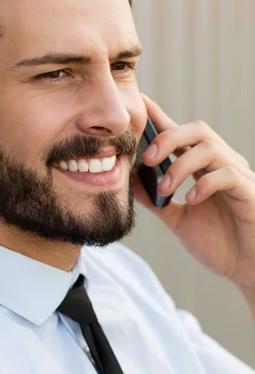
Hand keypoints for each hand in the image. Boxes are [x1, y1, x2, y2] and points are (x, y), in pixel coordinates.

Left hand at [134, 94, 254, 293]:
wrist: (245, 269)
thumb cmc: (218, 243)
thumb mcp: (177, 219)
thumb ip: (156, 200)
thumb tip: (129, 181)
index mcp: (204, 167)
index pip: (181, 134)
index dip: (161, 117)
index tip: (139, 105)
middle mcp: (222, 164)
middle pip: (198, 130)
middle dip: (168, 138)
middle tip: (146, 158)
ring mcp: (238, 176)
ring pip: (211, 147)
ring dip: (181, 165)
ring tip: (165, 188)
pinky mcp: (249, 192)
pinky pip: (228, 174)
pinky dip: (205, 184)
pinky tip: (190, 200)